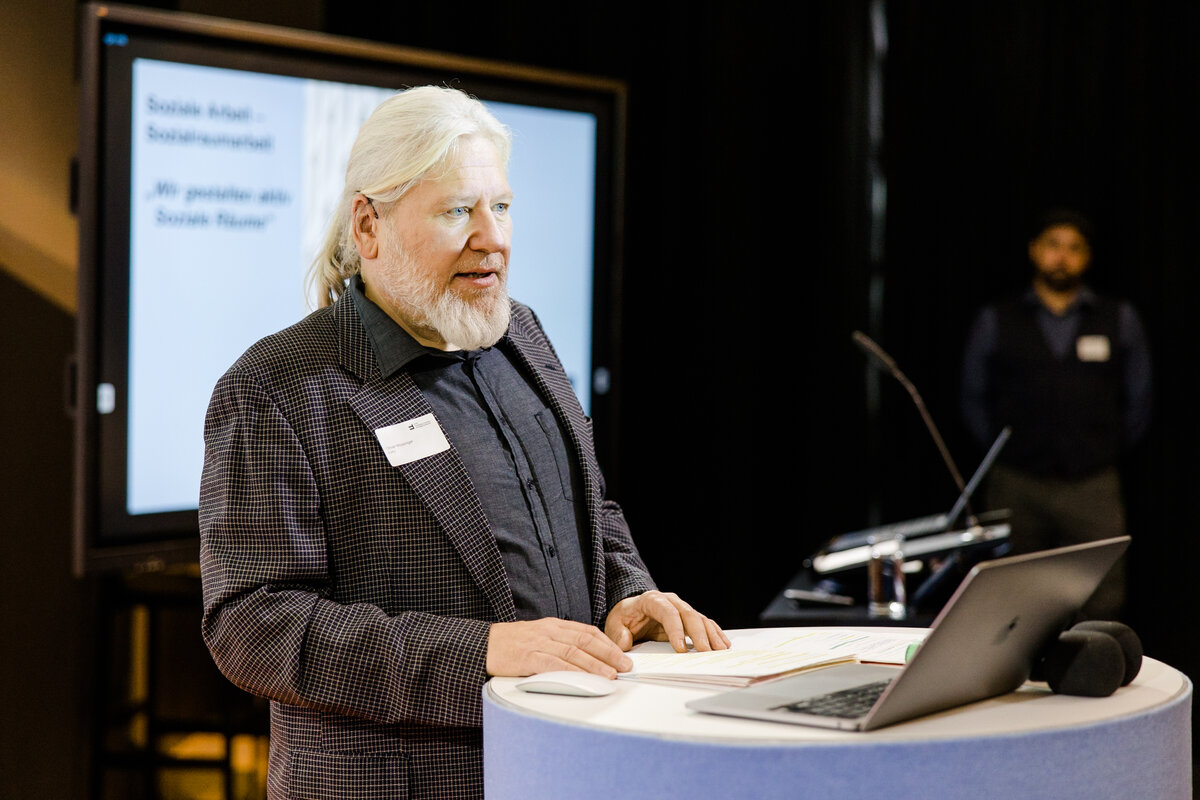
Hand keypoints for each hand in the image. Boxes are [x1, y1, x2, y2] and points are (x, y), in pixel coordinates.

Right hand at [486, 618, 632, 677]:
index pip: (586, 631)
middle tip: (625, 666)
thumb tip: (584, 658)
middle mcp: (549, 631)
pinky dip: (571, 672)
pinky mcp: (527, 657)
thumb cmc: (509, 645)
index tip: (622, 654)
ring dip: (595, 665)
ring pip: (573, 652)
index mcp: (552, 626)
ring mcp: (538, 643)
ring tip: (611, 675)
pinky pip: (553, 664)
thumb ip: (558, 644)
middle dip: (609, 653)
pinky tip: (583, 679)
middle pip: (585, 640)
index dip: (607, 643)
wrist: (480, 645)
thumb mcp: (537, 638)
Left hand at [604, 591, 730, 652]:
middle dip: (699, 634)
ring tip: (720, 650)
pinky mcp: (688, 619)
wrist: (630, 612)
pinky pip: (704, 624)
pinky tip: (722, 644)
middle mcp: (670, 601)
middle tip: (705, 652)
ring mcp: (681, 609)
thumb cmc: (625, 617)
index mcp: (652, 600)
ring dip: (711, 634)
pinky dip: (714, 633)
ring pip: (700, 619)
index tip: (681, 648)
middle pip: (688, 614)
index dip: (676, 630)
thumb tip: (626, 643)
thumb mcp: (615, 624)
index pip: (667, 612)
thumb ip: (618, 634)